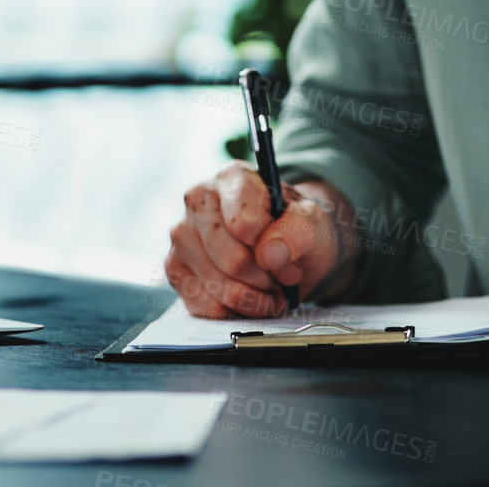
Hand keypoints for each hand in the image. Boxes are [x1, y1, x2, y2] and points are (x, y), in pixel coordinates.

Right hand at [164, 161, 354, 318]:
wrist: (285, 243)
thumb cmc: (295, 228)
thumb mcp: (313, 223)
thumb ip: (299, 231)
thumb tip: (269, 255)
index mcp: (232, 177)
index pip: (244, 224)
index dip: (271, 249)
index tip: (287, 254)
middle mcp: (198, 199)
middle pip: (232, 260)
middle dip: (265, 279)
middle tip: (282, 278)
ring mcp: (182, 235)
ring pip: (219, 287)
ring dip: (253, 298)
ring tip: (268, 288)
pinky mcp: (174, 268)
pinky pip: (205, 307)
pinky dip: (234, 311)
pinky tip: (247, 297)